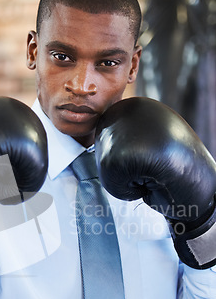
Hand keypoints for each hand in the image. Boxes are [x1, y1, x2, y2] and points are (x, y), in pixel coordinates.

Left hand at [95, 97, 215, 268]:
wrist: (200, 189)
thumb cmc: (171, 171)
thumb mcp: (145, 144)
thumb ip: (124, 136)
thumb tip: (99, 132)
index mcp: (134, 106)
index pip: (103, 143)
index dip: (124, 163)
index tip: (149, 161)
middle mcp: (133, 110)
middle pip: (100, 153)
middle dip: (121, 172)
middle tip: (152, 169)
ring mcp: (134, 130)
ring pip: (104, 167)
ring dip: (125, 182)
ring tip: (153, 173)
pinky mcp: (133, 152)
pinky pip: (111, 181)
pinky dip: (128, 191)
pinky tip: (153, 181)